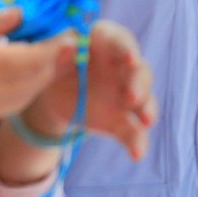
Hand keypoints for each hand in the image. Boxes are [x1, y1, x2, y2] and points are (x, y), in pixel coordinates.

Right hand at [0, 9, 66, 137]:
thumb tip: (22, 16)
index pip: (34, 59)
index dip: (57, 47)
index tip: (70, 34)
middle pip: (36, 80)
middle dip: (53, 63)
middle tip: (61, 43)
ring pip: (25, 97)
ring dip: (37, 78)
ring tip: (39, 55)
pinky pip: (7, 107)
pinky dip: (18, 91)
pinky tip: (12, 74)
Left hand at [22, 21, 156, 161]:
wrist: (54, 93)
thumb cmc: (55, 65)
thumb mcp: (51, 57)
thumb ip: (59, 52)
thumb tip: (70, 45)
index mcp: (106, 44)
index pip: (121, 41)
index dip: (127, 50)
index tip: (129, 60)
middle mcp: (123, 67)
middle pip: (139, 72)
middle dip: (138, 84)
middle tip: (131, 97)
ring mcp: (127, 94)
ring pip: (144, 100)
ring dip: (146, 109)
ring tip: (146, 121)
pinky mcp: (123, 118)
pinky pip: (134, 131)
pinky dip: (137, 143)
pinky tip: (137, 155)